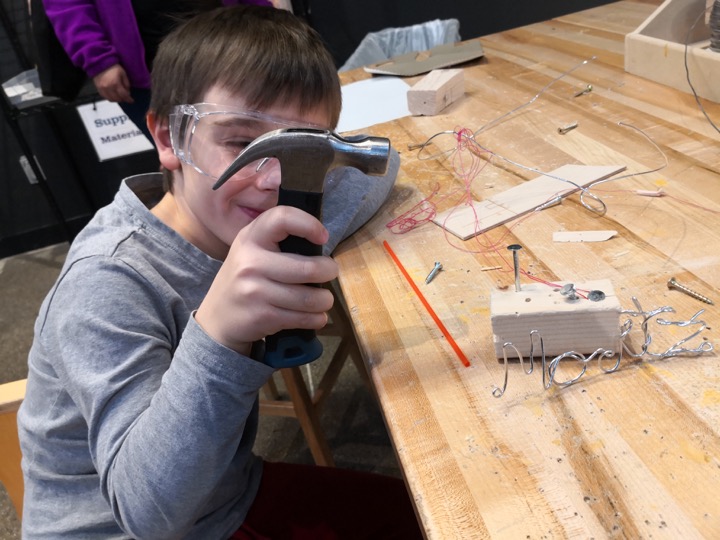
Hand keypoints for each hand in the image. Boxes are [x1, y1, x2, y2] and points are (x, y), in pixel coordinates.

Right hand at [92, 64, 132, 102]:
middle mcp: (108, 88)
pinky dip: (110, 97)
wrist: (100, 62)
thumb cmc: (113, 66)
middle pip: (117, 99)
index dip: (129, 99)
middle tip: (126, 97)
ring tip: (119, 96)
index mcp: (115, 83)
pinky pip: (104, 97)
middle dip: (123, 99)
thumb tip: (128, 93)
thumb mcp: (123, 73)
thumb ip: (126, 84)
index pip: (124, 95)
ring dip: (116, 99)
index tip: (131, 100)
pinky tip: (113, 95)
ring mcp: (102, 89)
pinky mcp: (98, 88)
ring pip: (111, 99)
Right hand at [195, 206, 338, 355]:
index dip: (309, 224)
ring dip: (325, 300)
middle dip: (329, 271)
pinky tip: (315, 315)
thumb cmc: (245, 279)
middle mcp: (251, 262)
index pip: (282, 218)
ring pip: (310, 298)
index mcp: (251, 238)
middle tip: (330, 272)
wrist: (218, 317)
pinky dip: (317, 318)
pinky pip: (303, 317)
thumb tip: (321, 246)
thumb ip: (278, 242)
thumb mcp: (251, 251)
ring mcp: (255, 291)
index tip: (322, 237)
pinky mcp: (263, 316)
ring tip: (323, 299)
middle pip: (308, 268)